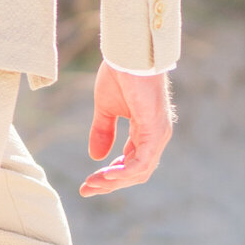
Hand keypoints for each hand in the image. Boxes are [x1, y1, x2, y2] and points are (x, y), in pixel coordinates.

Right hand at [80, 63, 173, 196]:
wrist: (129, 54)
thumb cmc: (121, 75)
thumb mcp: (106, 109)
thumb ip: (103, 131)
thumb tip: (95, 156)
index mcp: (146, 132)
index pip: (131, 164)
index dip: (110, 176)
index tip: (87, 183)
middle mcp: (156, 137)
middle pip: (136, 173)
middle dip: (109, 183)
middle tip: (85, 189)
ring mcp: (158, 134)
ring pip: (139, 171)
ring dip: (113, 181)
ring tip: (91, 183)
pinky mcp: (155, 130)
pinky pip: (142, 161)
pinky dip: (124, 172)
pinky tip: (106, 175)